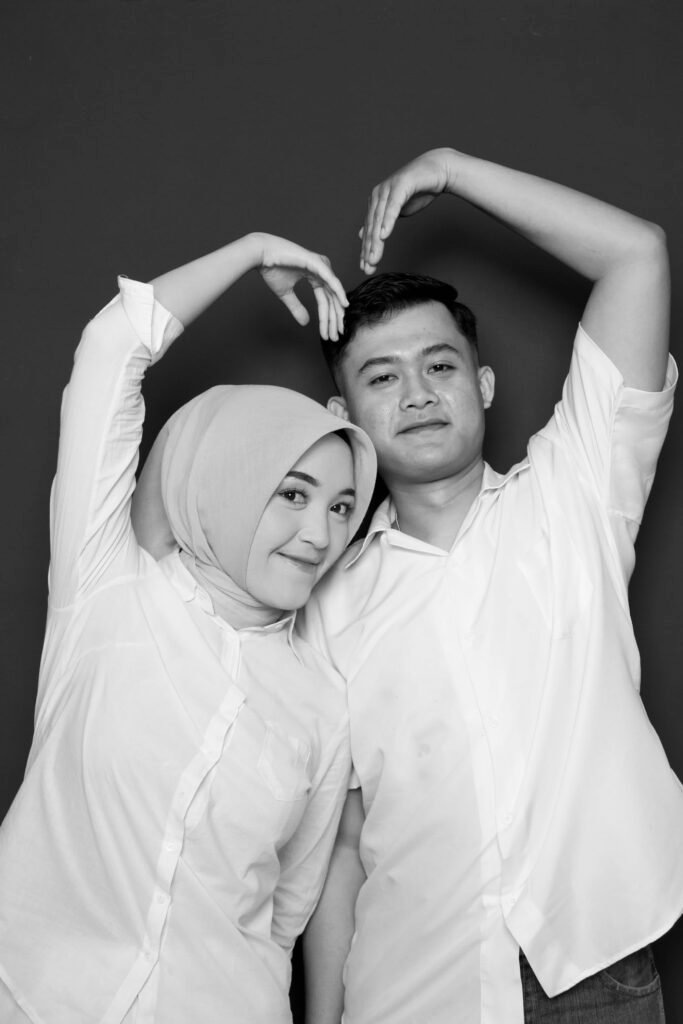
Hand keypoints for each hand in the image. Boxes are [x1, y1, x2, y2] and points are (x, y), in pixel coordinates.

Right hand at [254, 234, 347, 340]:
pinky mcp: (317, 262)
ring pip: (333, 292)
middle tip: (336, 336)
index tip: (329, 335)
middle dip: (334, 319)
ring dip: (337, 312)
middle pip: (332, 299)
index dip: (327, 319)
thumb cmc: (271, 269)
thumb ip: (297, 307)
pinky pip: (331, 280)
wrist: (261, 254)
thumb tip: (306, 323)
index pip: (325, 301)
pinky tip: (344, 305)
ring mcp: (320, 265)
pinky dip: (338, 293)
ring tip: (340, 328)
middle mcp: (321, 270)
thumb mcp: (285, 294)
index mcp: (315, 276)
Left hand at [359, 148, 456, 273]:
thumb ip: (381, 222)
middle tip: (367, 268)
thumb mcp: (397, 210)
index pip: (369, 230)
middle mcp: (378, 195)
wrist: (436, 171)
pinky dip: (387, 221)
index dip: (366, 250)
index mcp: (376, 202)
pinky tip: (384, 235)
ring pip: (379, 220)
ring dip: (376, 241)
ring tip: (374, 258)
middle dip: (369, 250)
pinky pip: (392, 207)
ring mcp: (388, 189)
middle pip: (372, 227)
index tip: (365, 268)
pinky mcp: (400, 186)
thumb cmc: (417, 191)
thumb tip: (363, 234)